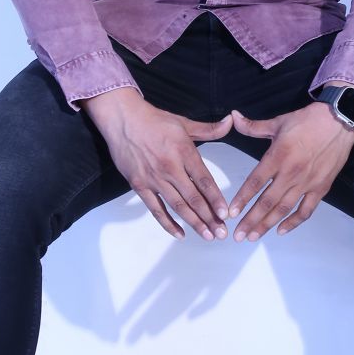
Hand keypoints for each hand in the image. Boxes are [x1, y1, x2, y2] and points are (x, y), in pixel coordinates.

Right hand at [80, 88, 231, 241]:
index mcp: (184, 152)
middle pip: (194, 198)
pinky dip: (167, 223)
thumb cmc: (154, 120)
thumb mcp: (184, 123)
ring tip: (207, 235)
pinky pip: (155, 209)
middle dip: (209, 217)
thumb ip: (210, 129)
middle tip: (221, 233)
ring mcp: (154, 179)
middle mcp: (170, 168)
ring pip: (178, 206)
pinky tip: (179, 234)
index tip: (225, 215)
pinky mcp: (139, 185)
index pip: (204, 181)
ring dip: (194, 223)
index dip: (216, 199)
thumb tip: (231, 122)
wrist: (122, 119)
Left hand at [227, 101, 353, 240]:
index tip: (231, 213)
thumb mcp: (278, 122)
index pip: (255, 182)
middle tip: (238, 235)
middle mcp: (291, 173)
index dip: (242, 199)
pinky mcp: (321, 187)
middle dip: (250, 220)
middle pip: (267, 202)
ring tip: (253, 236)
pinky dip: (294, 222)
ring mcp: (307, 182)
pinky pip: (306, 210)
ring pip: (284, 209)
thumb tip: (233, 118)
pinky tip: (281, 230)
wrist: (340, 121)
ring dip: (267, 224)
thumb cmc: (309, 121)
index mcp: (278, 156)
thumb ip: (253, 126)